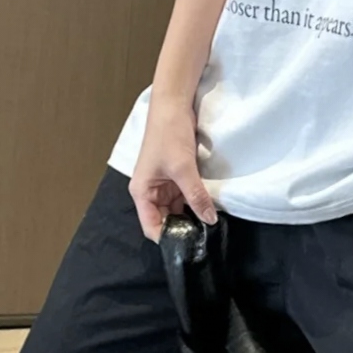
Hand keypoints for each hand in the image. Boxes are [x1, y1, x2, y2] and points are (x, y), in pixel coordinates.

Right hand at [128, 102, 217, 240]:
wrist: (174, 105)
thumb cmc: (168, 135)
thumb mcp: (183, 169)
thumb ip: (196, 196)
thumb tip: (209, 219)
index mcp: (142, 192)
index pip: (152, 227)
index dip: (168, 238)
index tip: (189, 246)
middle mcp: (151, 191)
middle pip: (166, 219)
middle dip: (183, 228)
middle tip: (205, 238)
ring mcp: (165, 183)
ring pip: (178, 208)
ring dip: (192, 214)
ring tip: (210, 226)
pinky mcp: (177, 175)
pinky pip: (186, 195)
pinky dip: (196, 201)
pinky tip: (209, 207)